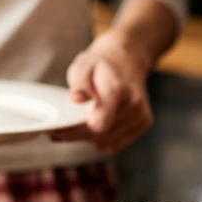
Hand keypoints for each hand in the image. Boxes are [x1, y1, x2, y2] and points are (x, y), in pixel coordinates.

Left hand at [56, 31, 153, 151]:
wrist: (128, 58)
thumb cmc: (102, 64)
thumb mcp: (84, 64)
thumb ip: (79, 82)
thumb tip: (77, 99)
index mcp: (118, 89)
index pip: (99, 124)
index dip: (76, 131)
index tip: (57, 131)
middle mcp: (134, 105)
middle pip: (101, 136)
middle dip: (78, 135)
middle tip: (58, 132)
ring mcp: (141, 116)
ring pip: (107, 143)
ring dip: (91, 139)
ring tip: (79, 125)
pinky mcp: (144, 123)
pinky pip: (117, 144)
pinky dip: (103, 140)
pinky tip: (96, 126)